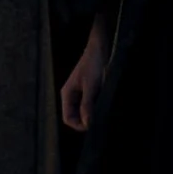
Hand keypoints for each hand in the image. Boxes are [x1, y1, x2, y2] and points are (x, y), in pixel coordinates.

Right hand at [59, 17, 107, 133]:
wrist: (101, 48)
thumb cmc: (94, 64)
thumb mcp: (91, 86)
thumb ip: (87, 105)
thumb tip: (87, 124)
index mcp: (67, 94)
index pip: (68, 118)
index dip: (79, 125)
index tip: (93, 125)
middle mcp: (72, 96)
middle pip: (75, 117)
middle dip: (86, 121)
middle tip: (100, 120)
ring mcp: (80, 93)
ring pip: (84, 112)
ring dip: (92, 114)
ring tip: (103, 111)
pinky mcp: (90, 91)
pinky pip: (90, 105)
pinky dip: (97, 108)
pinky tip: (105, 105)